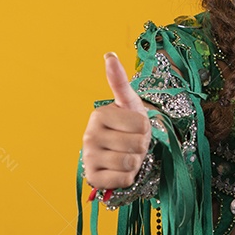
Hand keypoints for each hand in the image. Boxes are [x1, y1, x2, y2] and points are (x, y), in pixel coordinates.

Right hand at [81, 52, 151, 189]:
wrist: (118, 153)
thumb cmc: (127, 127)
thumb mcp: (128, 103)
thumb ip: (120, 81)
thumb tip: (109, 54)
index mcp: (99, 115)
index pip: (142, 124)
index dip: (145, 128)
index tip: (134, 128)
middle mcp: (89, 135)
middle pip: (137, 145)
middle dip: (141, 146)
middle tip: (131, 143)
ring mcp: (88, 157)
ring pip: (131, 163)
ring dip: (136, 162)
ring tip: (127, 155)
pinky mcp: (93, 178)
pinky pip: (124, 180)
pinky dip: (128, 177)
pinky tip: (119, 170)